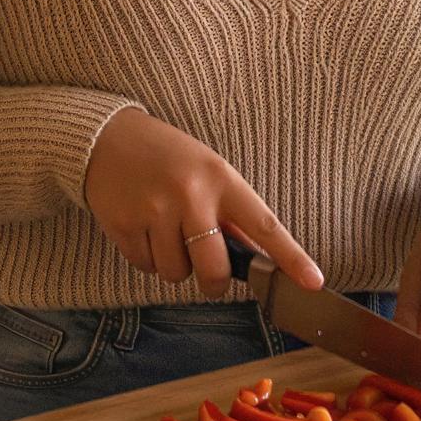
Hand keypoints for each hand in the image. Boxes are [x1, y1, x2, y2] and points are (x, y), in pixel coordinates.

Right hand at [84, 108, 322, 297]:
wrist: (107, 138)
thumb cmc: (167, 157)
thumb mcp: (207, 171)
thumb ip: (229, 212)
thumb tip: (255, 258)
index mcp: (221, 179)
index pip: (264, 225)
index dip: (290, 257)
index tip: (313, 282)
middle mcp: (191, 195)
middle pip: (215, 270)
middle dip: (214, 282)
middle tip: (209, 274)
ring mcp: (155, 211)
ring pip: (176, 273)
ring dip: (173, 264)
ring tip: (164, 230)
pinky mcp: (124, 225)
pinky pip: (145, 267)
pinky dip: (146, 258)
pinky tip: (142, 228)